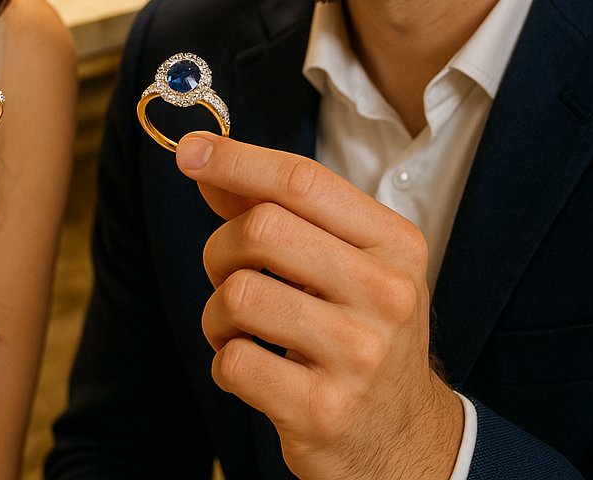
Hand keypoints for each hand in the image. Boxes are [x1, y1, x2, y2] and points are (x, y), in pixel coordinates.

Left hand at [177, 132, 462, 479]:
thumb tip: (202, 158)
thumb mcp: (339, 260)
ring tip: (241, 330)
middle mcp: (388, 294)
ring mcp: (360, 356)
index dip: (235, 160)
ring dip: (217, 313)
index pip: (302, 180)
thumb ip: (274, 206)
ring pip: (239, 294)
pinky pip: (234, 361)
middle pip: (263, 227)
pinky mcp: (324, 412)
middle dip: (222, 248)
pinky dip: (225, 361)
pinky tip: (254, 369)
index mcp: (394, 243)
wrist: (403, 440)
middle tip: (229, 273)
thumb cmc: (357, 330)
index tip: (189, 153)